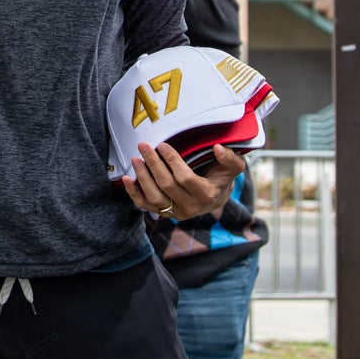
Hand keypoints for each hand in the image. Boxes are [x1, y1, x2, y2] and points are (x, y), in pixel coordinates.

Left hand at [123, 141, 243, 220]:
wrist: (216, 196)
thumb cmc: (222, 177)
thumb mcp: (234, 167)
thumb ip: (230, 159)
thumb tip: (217, 148)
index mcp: (207, 194)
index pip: (185, 178)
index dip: (172, 162)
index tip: (162, 145)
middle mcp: (191, 207)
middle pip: (167, 186)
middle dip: (153, 164)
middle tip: (144, 145)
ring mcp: (176, 212)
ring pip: (154, 198)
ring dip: (142, 177)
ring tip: (135, 159)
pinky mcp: (165, 213)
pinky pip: (145, 206)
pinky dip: (134, 194)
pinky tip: (125, 179)